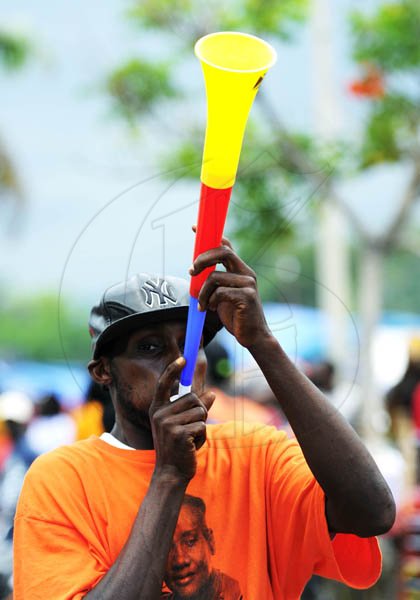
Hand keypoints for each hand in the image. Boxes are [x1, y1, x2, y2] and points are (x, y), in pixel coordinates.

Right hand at [149, 357, 214, 481]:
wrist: (171, 472)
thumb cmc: (179, 446)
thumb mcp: (183, 424)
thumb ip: (196, 408)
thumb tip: (211, 393)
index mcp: (157, 409)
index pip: (163, 384)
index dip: (173, 369)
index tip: (184, 358)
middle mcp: (159, 414)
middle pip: (192, 398)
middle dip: (200, 411)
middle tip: (192, 428)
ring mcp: (167, 424)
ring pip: (200, 411)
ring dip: (202, 425)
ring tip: (191, 438)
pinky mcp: (178, 434)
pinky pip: (202, 425)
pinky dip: (202, 436)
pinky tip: (192, 446)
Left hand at [190, 235, 270, 347]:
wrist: (253, 337)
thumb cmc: (236, 316)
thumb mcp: (222, 295)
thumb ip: (214, 281)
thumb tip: (194, 270)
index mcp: (240, 270)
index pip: (226, 246)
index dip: (210, 236)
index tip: (194, 228)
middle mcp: (246, 273)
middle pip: (222, 252)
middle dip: (202, 259)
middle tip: (191, 271)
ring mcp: (248, 284)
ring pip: (214, 277)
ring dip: (201, 292)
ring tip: (201, 304)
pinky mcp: (247, 296)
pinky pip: (219, 292)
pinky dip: (208, 301)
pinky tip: (209, 309)